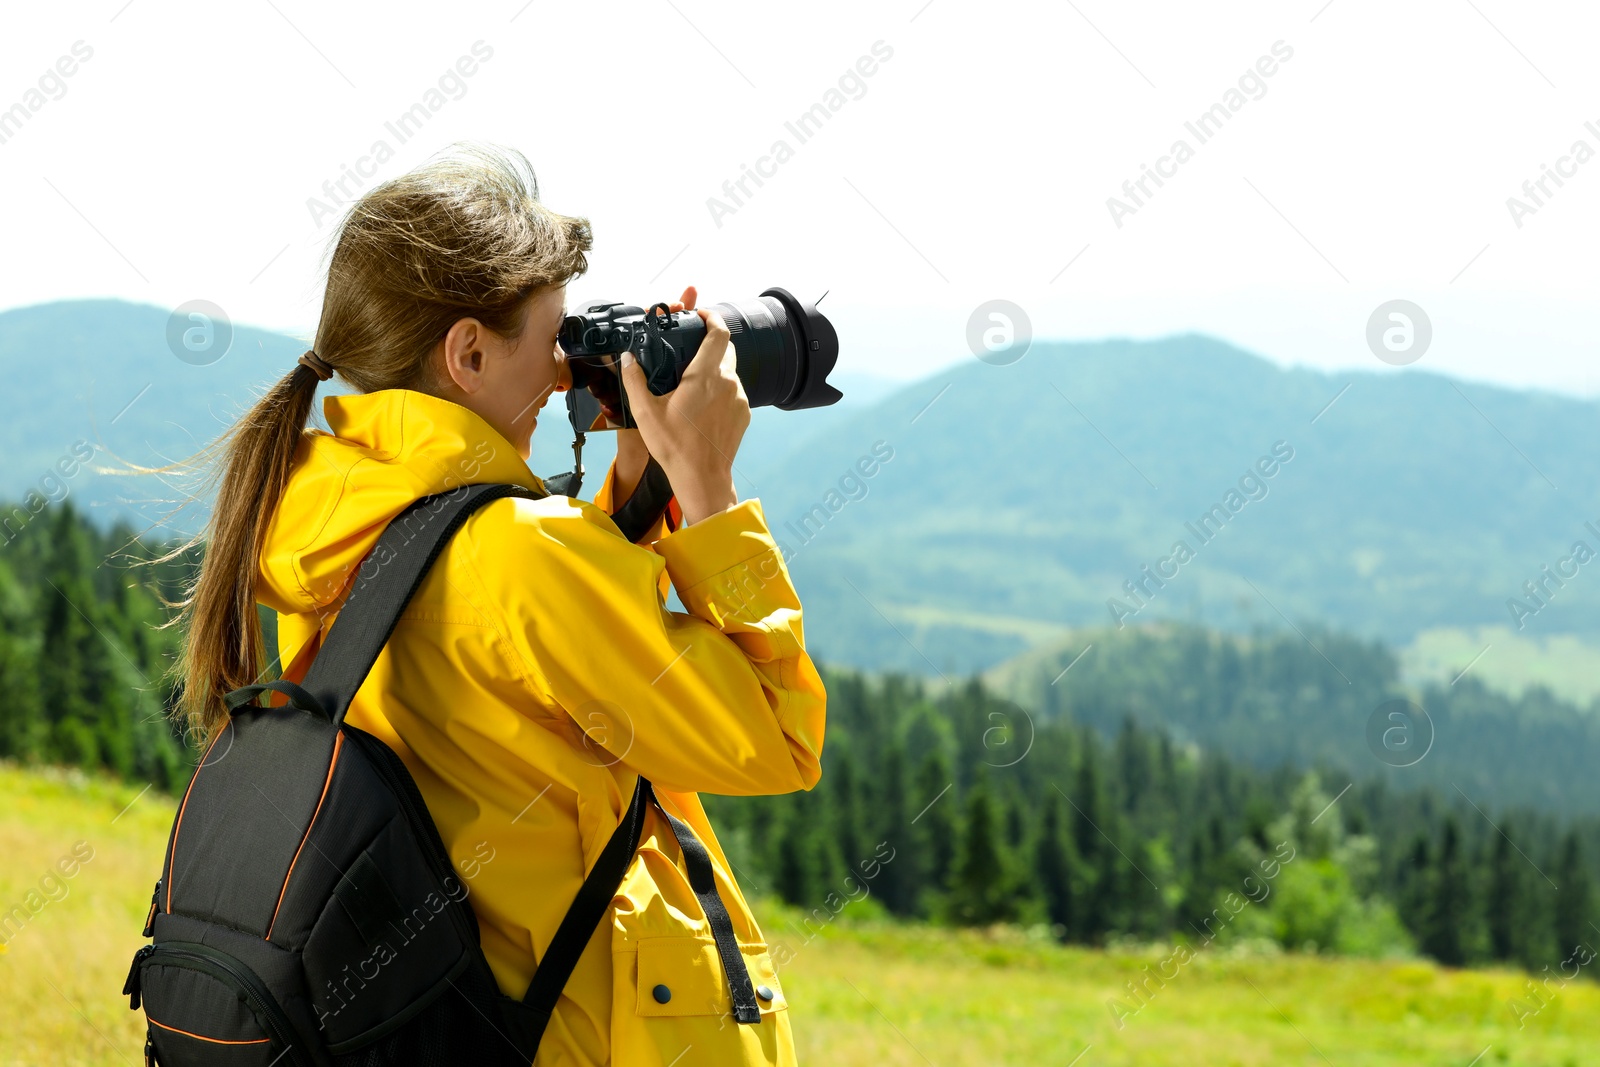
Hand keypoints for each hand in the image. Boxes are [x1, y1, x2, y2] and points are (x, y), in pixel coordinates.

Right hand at [618, 295, 747, 525]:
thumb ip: (634, 380)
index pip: (719, 333)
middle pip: (726, 349)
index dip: (712, 318)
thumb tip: (627, 357)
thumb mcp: (646, 413)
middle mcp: (728, 383)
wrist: (702, 478)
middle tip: (690, 347)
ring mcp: (739, 399)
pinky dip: (720, 390)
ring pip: (729, 372)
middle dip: (710, 343)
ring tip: (692, 382)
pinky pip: (733, 392)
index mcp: (705, 376)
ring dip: (714, 369)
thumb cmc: (674, 447)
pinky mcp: (744, 414)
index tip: (700, 314)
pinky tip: (702, 405)